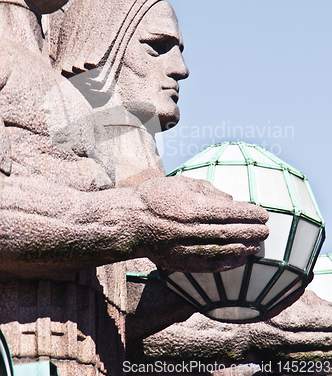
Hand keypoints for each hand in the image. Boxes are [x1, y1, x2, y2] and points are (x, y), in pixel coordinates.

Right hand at [134, 176, 268, 272]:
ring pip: (222, 250)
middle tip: (266, 230)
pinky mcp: (180, 261)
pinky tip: (240, 259)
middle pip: (229, 232)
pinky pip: (209, 265)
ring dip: (243, 248)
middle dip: (251, 231)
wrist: (130, 221)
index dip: (249, 214)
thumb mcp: (181, 183)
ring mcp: (186, 247)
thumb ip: (207, 190)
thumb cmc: (156, 196)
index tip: (263, 213)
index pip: (229, 212)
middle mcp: (191, 229)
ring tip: (257, 245)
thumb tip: (231, 200)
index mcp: (192, 207)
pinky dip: (227, 263)